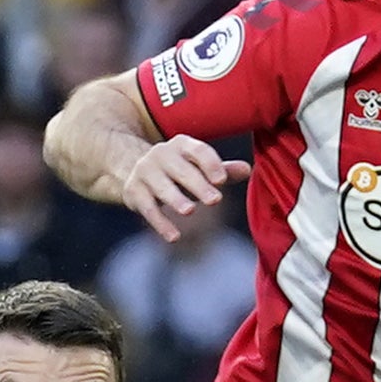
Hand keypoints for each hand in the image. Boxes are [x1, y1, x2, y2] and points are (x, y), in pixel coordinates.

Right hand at [111, 132, 233, 243]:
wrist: (135, 169)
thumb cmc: (179, 171)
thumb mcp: (200, 168)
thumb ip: (223, 170)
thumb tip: (247, 170)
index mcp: (182, 144)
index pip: (198, 150)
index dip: (210, 164)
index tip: (222, 181)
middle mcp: (161, 153)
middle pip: (181, 169)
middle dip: (198, 184)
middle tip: (215, 200)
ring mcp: (144, 171)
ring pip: (161, 187)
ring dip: (175, 199)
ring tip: (190, 211)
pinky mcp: (133, 191)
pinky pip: (148, 208)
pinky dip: (160, 223)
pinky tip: (174, 237)